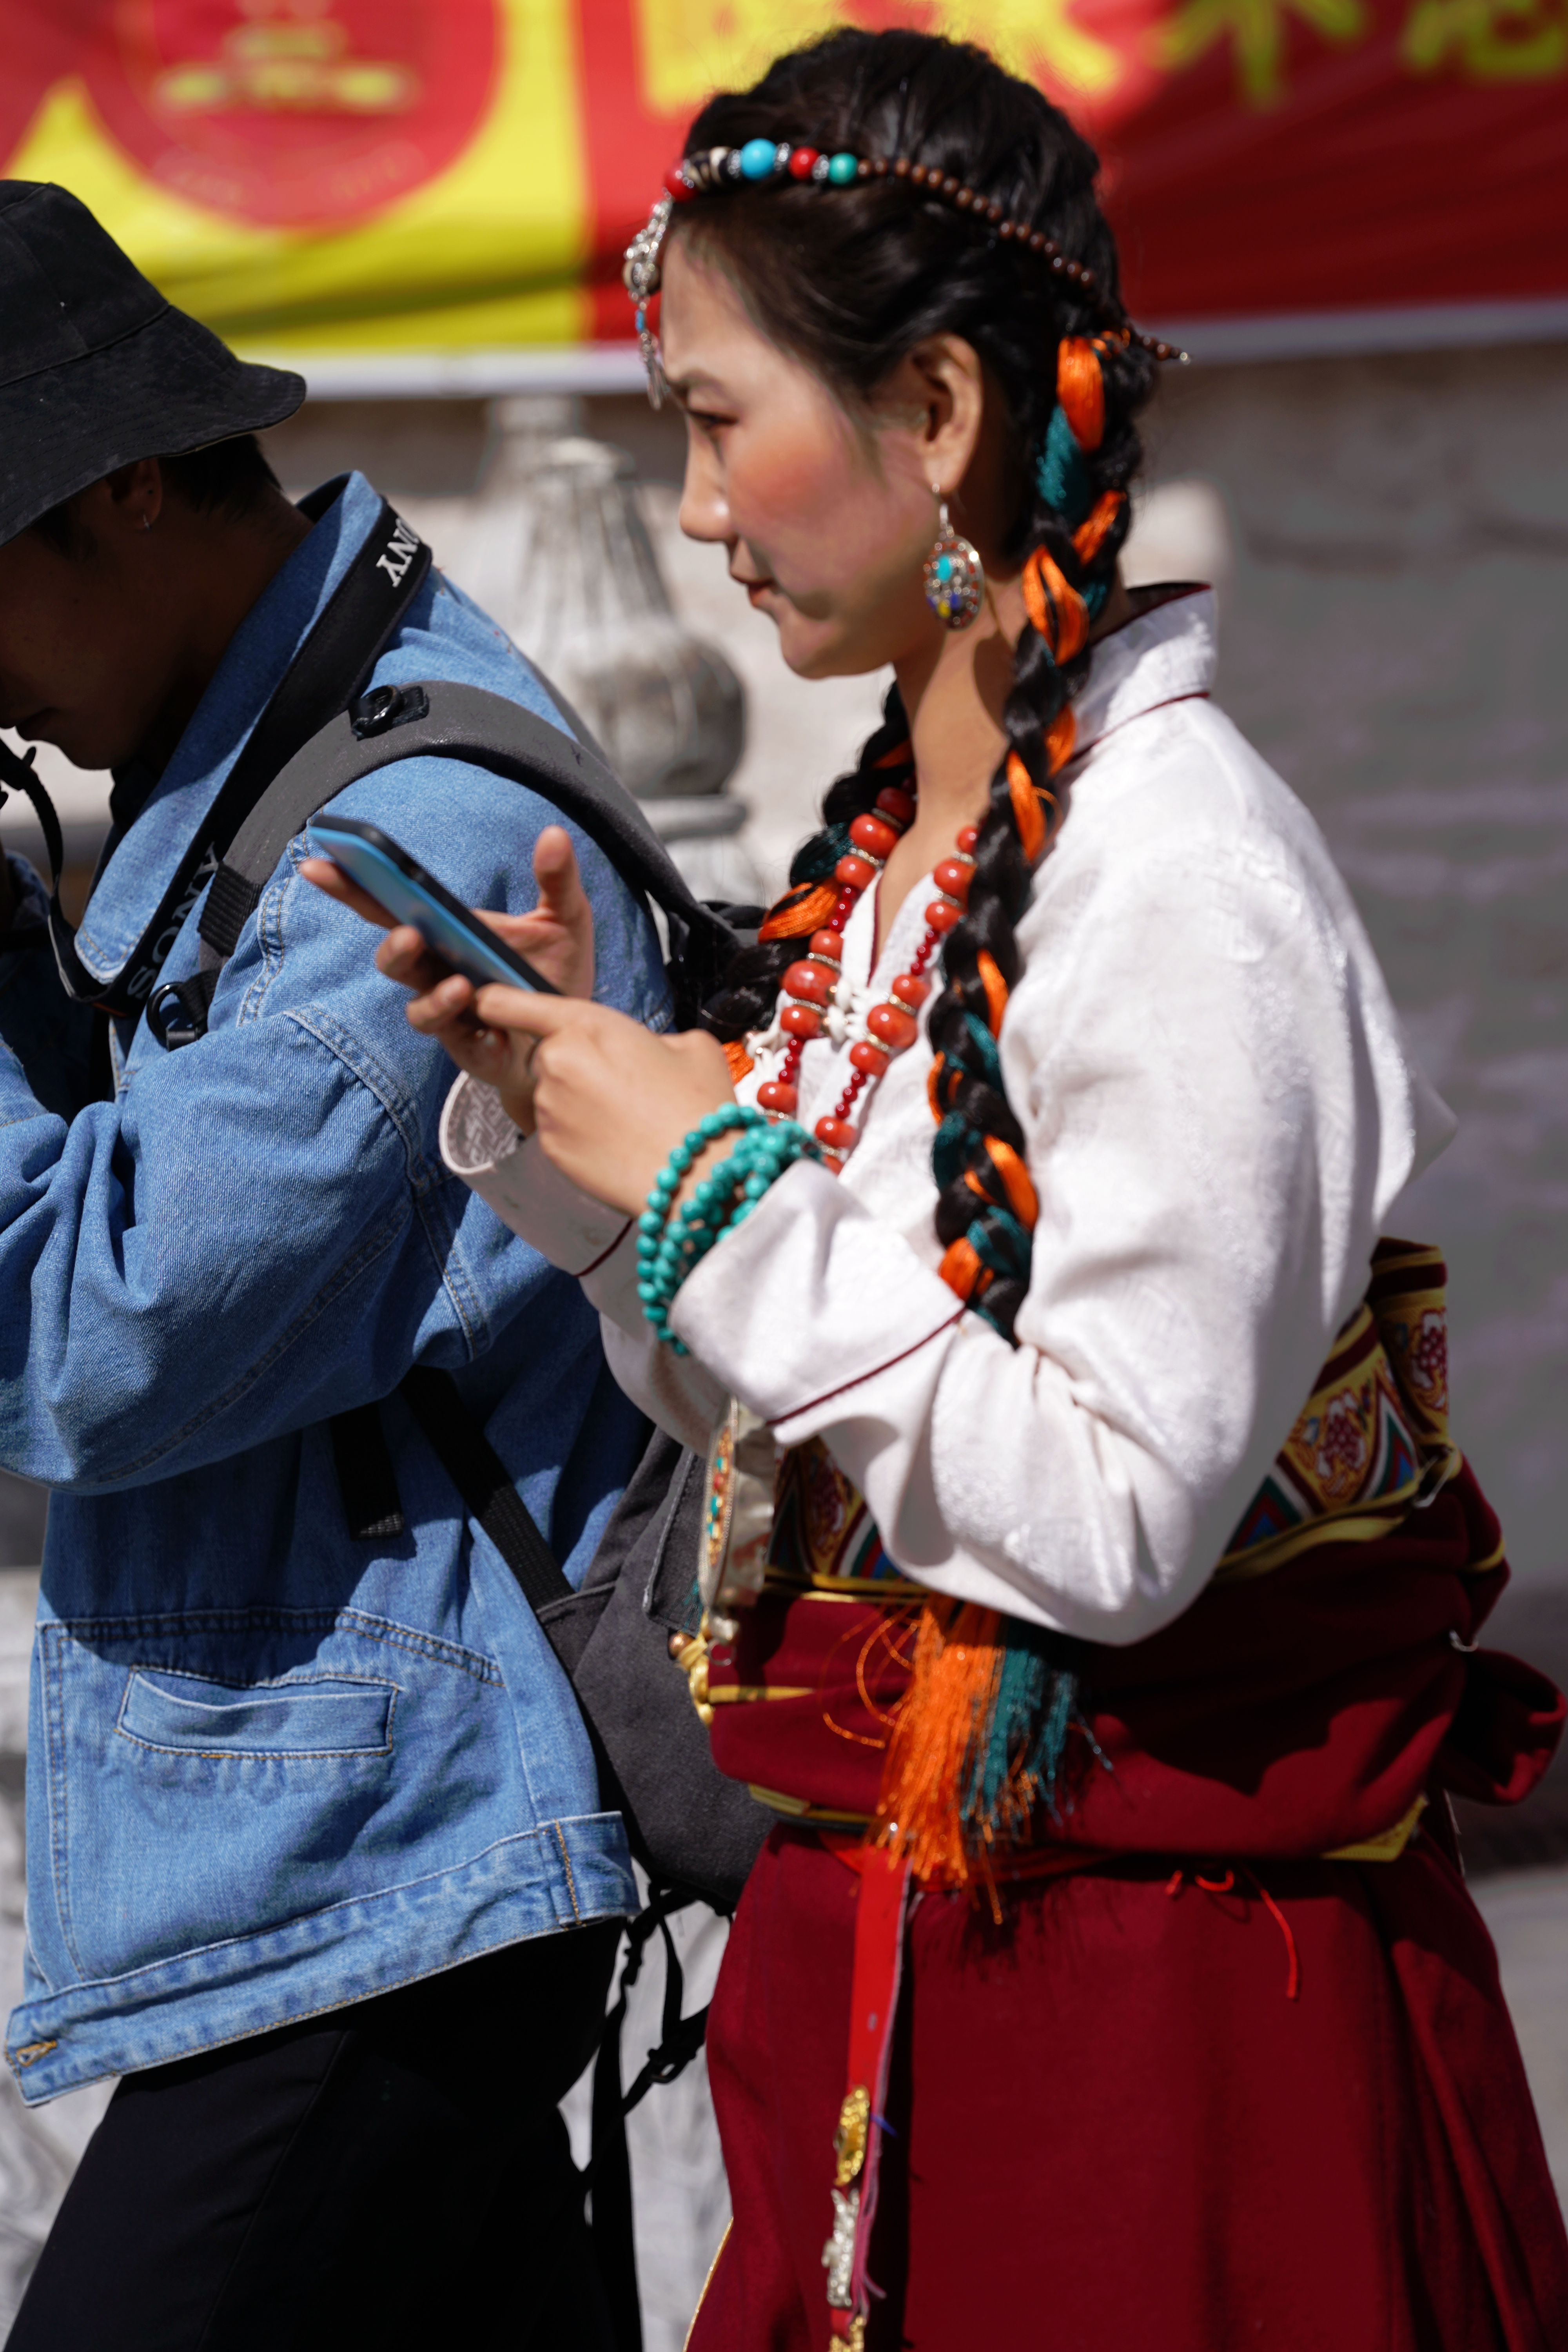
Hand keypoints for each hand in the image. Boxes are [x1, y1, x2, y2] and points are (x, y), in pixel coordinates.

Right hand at [301, 825, 593, 1133]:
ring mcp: (450, 1011)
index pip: (390, 906)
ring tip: (452, 977)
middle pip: (392, 955)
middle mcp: (438, 971)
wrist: (573, 1037)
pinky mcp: (469, 1047)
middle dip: (391, 943)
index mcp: (447, 933)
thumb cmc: (557, 976)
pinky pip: (454, 1037)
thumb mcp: (567, 920)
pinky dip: (460, 1021)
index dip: (352, 886)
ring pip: (414, 1001)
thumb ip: (557, 880)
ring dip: (426, 988)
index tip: (319, 863)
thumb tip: (554, 834)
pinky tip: (479, 1010)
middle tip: (406, 931)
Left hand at [463, 985, 736, 1217]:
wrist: (695, 1175)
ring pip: (553, 1095)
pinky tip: (617, 1143)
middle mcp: (555, 1063)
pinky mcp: (550, 1148)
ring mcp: (548, 1109)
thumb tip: (644, 1050)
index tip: (485, 1001)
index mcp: (585, 1025)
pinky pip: (557, 1131)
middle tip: (622, 1084)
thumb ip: (653, 1036)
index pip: (512, 1003)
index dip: (494, 1000)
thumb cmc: (697, 1106)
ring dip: (579, 1101)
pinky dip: (580, 1134)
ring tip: (628, 1118)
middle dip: (575, 1063)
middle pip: (547, 1054)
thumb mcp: (692, 1046)